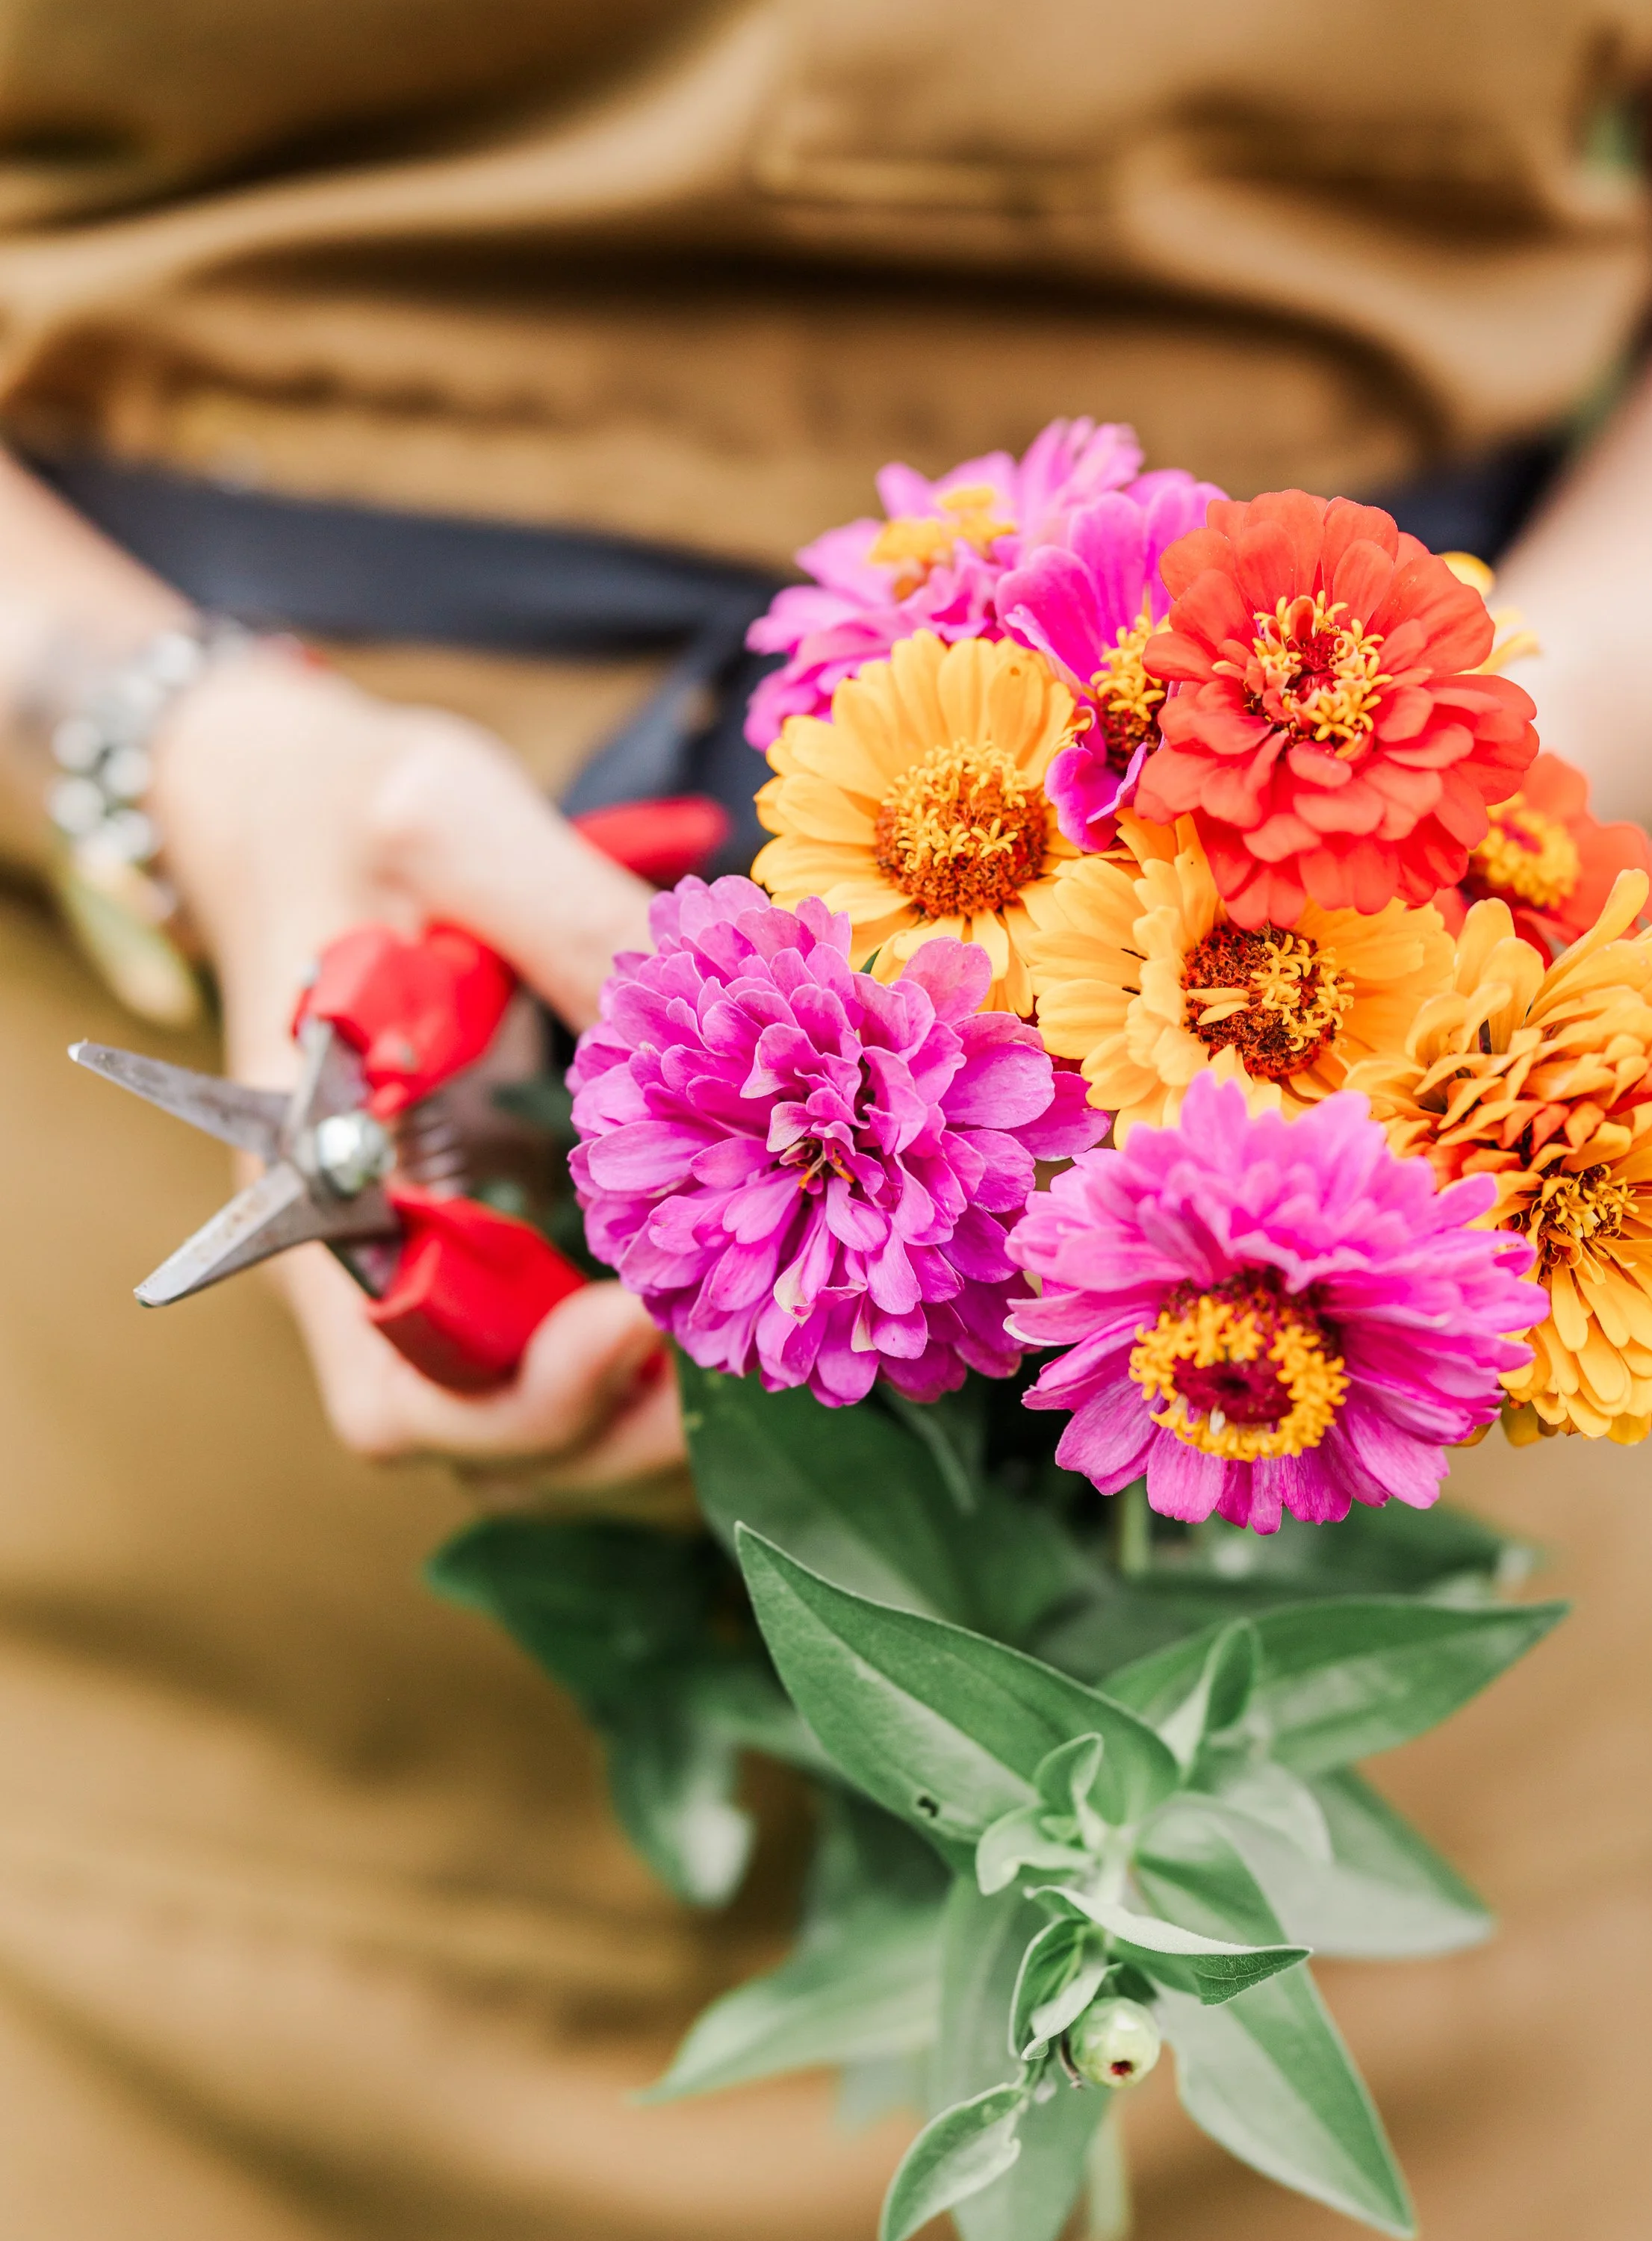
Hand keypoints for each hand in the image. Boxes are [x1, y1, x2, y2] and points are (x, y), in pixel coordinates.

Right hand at [151, 647, 683, 1482]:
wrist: (288, 794)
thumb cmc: (344, 805)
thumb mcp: (448, 826)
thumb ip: (570, 910)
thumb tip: (733, 998)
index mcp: (322, 1190)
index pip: (400, 1387)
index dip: (532, 1396)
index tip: (647, 1314)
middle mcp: (374, 1262)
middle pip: (485, 1446)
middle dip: (627, 1433)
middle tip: (761, 1346)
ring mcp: (437, 1264)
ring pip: (539, 1437)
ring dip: (658, 1424)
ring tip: (774, 1339)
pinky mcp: (495, 1241)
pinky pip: (571, 1368)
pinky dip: (662, 1376)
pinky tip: (758, 1302)